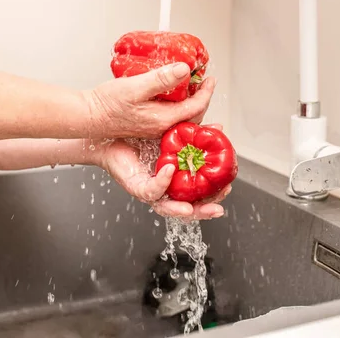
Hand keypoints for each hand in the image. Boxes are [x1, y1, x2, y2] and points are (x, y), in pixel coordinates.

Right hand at [85, 63, 214, 138]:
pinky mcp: (148, 125)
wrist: (87, 115)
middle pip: (193, 115)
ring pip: (183, 118)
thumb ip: (161, 79)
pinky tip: (176, 97)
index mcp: (163, 120)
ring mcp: (155, 128)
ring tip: (194, 88)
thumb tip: (184, 70)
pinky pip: (172, 118)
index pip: (196, 107)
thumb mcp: (135, 87)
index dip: (207, 92)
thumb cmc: (106, 104)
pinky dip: (179, 107)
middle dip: (203, 98)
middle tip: (205, 82)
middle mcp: (162, 128)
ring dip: (192, 103)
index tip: (210, 79)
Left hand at [93, 125, 231, 219]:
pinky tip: (170, 171)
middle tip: (217, 208)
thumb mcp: (175, 133)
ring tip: (192, 209)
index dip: (214, 194)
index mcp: (176, 179)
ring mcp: (150, 190)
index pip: (198, 194)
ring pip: (166, 207)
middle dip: (203, 211)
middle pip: (186, 208)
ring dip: (180, 210)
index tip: (228, 187)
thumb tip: (219, 128)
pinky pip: (150, 189)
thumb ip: (196, 134)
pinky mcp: (136, 186)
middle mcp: (164, 189)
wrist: (110, 133)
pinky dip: (162, 182)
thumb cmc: (141, 135)